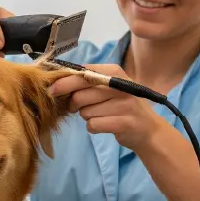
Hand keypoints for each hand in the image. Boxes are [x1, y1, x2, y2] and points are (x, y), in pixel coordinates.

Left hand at [48, 65, 163, 152]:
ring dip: (87, 117)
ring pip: (85, 112)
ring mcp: (125, 104)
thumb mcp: (109, 87)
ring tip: (100, 115)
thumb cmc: (121, 106)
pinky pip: (93, 125)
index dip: (64, 82)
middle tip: (77, 108)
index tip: (51, 90)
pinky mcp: (124, 122)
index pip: (82, 74)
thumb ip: (87, 82)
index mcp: (114, 72)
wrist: (148, 129)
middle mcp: (120, 85)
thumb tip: (56, 83)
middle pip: (80, 95)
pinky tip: (104, 125)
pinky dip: (94, 127)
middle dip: (73, 104)